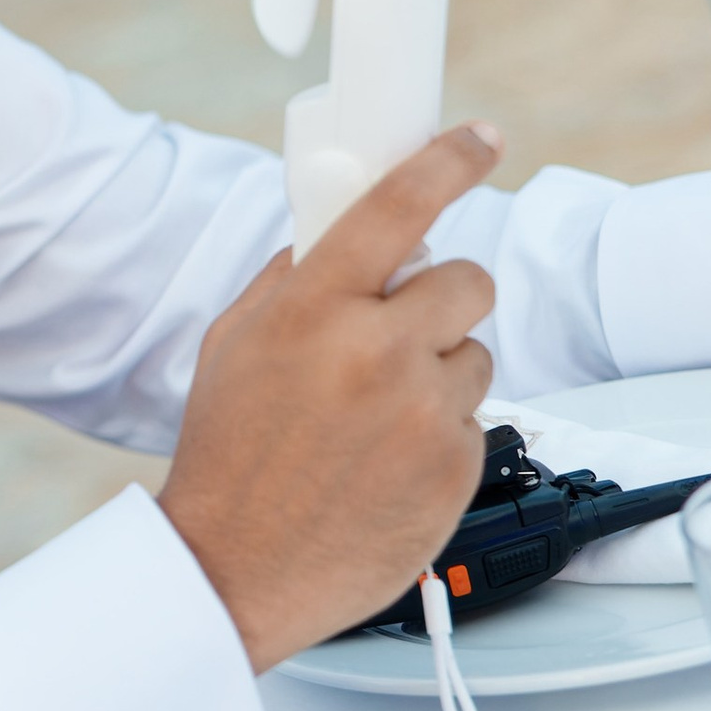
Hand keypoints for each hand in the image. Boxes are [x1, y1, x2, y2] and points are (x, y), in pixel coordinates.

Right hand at [159, 124, 503, 674]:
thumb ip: (290, 282)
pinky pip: (471, 420)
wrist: (234, 572)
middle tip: (404, 331)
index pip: (398, 205)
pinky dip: (437, 436)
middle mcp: (372, 351)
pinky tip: (385, 464)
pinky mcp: (453, 466)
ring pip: (473, 355)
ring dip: (437, 374)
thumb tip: (338, 233)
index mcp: (311, 309)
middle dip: (442, 298)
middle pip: (466, 279)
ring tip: (375, 421)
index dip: (448, 160)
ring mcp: (420, 411)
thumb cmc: (228, 460)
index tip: (481, 138)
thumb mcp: (232, 348)